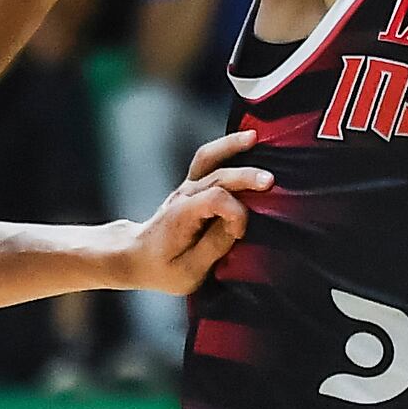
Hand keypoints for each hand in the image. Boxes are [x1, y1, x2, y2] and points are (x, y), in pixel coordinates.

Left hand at [123, 131, 270, 296]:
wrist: (136, 255)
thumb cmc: (163, 268)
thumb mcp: (188, 271)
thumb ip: (214, 246)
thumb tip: (238, 225)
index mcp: (181, 217)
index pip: (215, 201)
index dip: (236, 214)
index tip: (241, 234)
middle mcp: (184, 196)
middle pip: (217, 176)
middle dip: (245, 177)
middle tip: (271, 180)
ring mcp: (186, 187)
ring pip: (208, 158)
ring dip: (231, 146)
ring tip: (254, 137)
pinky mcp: (192, 185)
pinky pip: (207, 159)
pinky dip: (227, 147)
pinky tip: (247, 139)